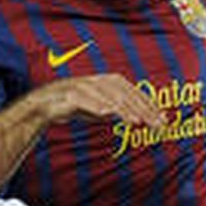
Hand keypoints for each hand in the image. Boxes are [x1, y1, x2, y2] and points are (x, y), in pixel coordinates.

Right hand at [38, 73, 167, 126]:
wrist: (43, 106)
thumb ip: (117, 110)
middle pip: (125, 94)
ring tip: (136, 122)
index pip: (134, 93)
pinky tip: (107, 113)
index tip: (163, 120)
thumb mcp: (99, 109)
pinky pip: (83, 99)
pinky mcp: (68, 95)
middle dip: (142, 109)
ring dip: (123, 108)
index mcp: (107, 82)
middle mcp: (97, 81)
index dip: (150, 105)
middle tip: (156, 124)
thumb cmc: (73, 106)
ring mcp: (83, 86)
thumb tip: (138, 117)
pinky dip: (95, 105)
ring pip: (107, 96)